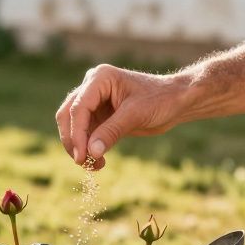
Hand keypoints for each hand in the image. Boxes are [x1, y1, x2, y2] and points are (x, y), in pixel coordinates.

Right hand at [54, 64, 192, 167]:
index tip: (82, 156)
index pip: (79, 107)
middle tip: (82, 162)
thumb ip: (112, 132)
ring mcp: (94, 102)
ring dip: (79, 147)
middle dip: (73, 140)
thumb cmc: (160, 100)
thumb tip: (90, 153)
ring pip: (73, 126)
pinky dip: (88, 149)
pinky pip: (85, 134)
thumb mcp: (136, 115)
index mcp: (100, 78)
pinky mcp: (99, 116)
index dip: (77, 134)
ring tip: (93, 165)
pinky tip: (98, 162)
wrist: (175, 102)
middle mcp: (92, 87)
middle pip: (68, 115)